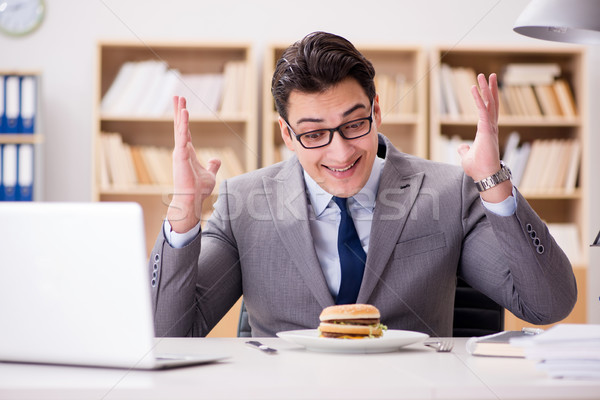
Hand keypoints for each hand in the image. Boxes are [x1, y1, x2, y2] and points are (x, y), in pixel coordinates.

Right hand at [167, 96, 220, 232]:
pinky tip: (184, 113)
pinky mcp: (180, 156)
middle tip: (177, 96)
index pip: (185, 131)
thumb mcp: (209, 174)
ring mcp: (179, 152)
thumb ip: (212, 165)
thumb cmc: (198, 190)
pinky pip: (182, 136)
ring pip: (180, 128)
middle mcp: (181, 150)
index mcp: (187, 153)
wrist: (191, 200)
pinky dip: (183, 124)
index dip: (184, 119)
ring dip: (180, 113)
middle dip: (178, 110)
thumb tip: (216, 160)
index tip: (182, 107)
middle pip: (180, 126)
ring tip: (180, 99)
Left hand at [457, 73, 511, 201]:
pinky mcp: (486, 130)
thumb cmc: (478, 168)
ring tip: (484, 75)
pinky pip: (482, 111)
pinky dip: (479, 99)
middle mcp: (490, 127)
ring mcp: (490, 128)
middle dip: (490, 89)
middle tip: (489, 75)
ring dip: (486, 89)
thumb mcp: (467, 156)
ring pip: (489, 104)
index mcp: (486, 131)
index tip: (486, 88)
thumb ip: (464, 150)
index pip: (488, 111)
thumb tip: (461, 147)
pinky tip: (474, 89)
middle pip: (492, 103)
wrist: (485, 176)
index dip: (487, 99)